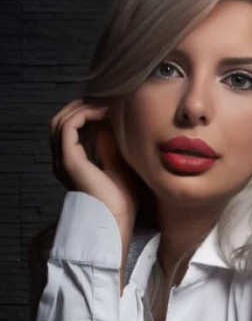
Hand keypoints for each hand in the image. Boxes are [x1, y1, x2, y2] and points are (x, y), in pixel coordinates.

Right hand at [49, 98, 140, 249]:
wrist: (118, 220)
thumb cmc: (122, 201)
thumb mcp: (118, 164)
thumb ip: (109, 144)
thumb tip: (109, 123)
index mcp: (73, 163)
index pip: (70, 129)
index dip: (85, 113)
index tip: (107, 107)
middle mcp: (63, 160)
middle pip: (60, 121)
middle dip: (81, 107)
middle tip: (104, 100)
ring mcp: (63, 160)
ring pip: (60, 121)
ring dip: (81, 108)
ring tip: (103, 104)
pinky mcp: (69, 159)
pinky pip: (68, 126)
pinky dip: (83, 114)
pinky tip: (102, 112)